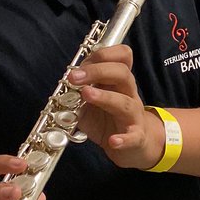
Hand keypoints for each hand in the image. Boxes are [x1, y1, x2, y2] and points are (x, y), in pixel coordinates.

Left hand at [69, 45, 163, 170]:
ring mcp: (133, 116)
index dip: (103, 54)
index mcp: (119, 81)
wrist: (132, 145)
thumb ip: (79, 91)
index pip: (123, 56)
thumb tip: (64, 85)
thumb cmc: (109, 118)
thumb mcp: (93, 100)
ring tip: (86, 95)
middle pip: (122, 74)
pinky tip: (114, 141)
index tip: (80, 64)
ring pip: (125, 103)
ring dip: (106, 97)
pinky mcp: (135, 137)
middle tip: (73, 77)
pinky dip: (124, 139)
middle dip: (97, 72)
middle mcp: (129, 94)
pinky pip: (133, 137)